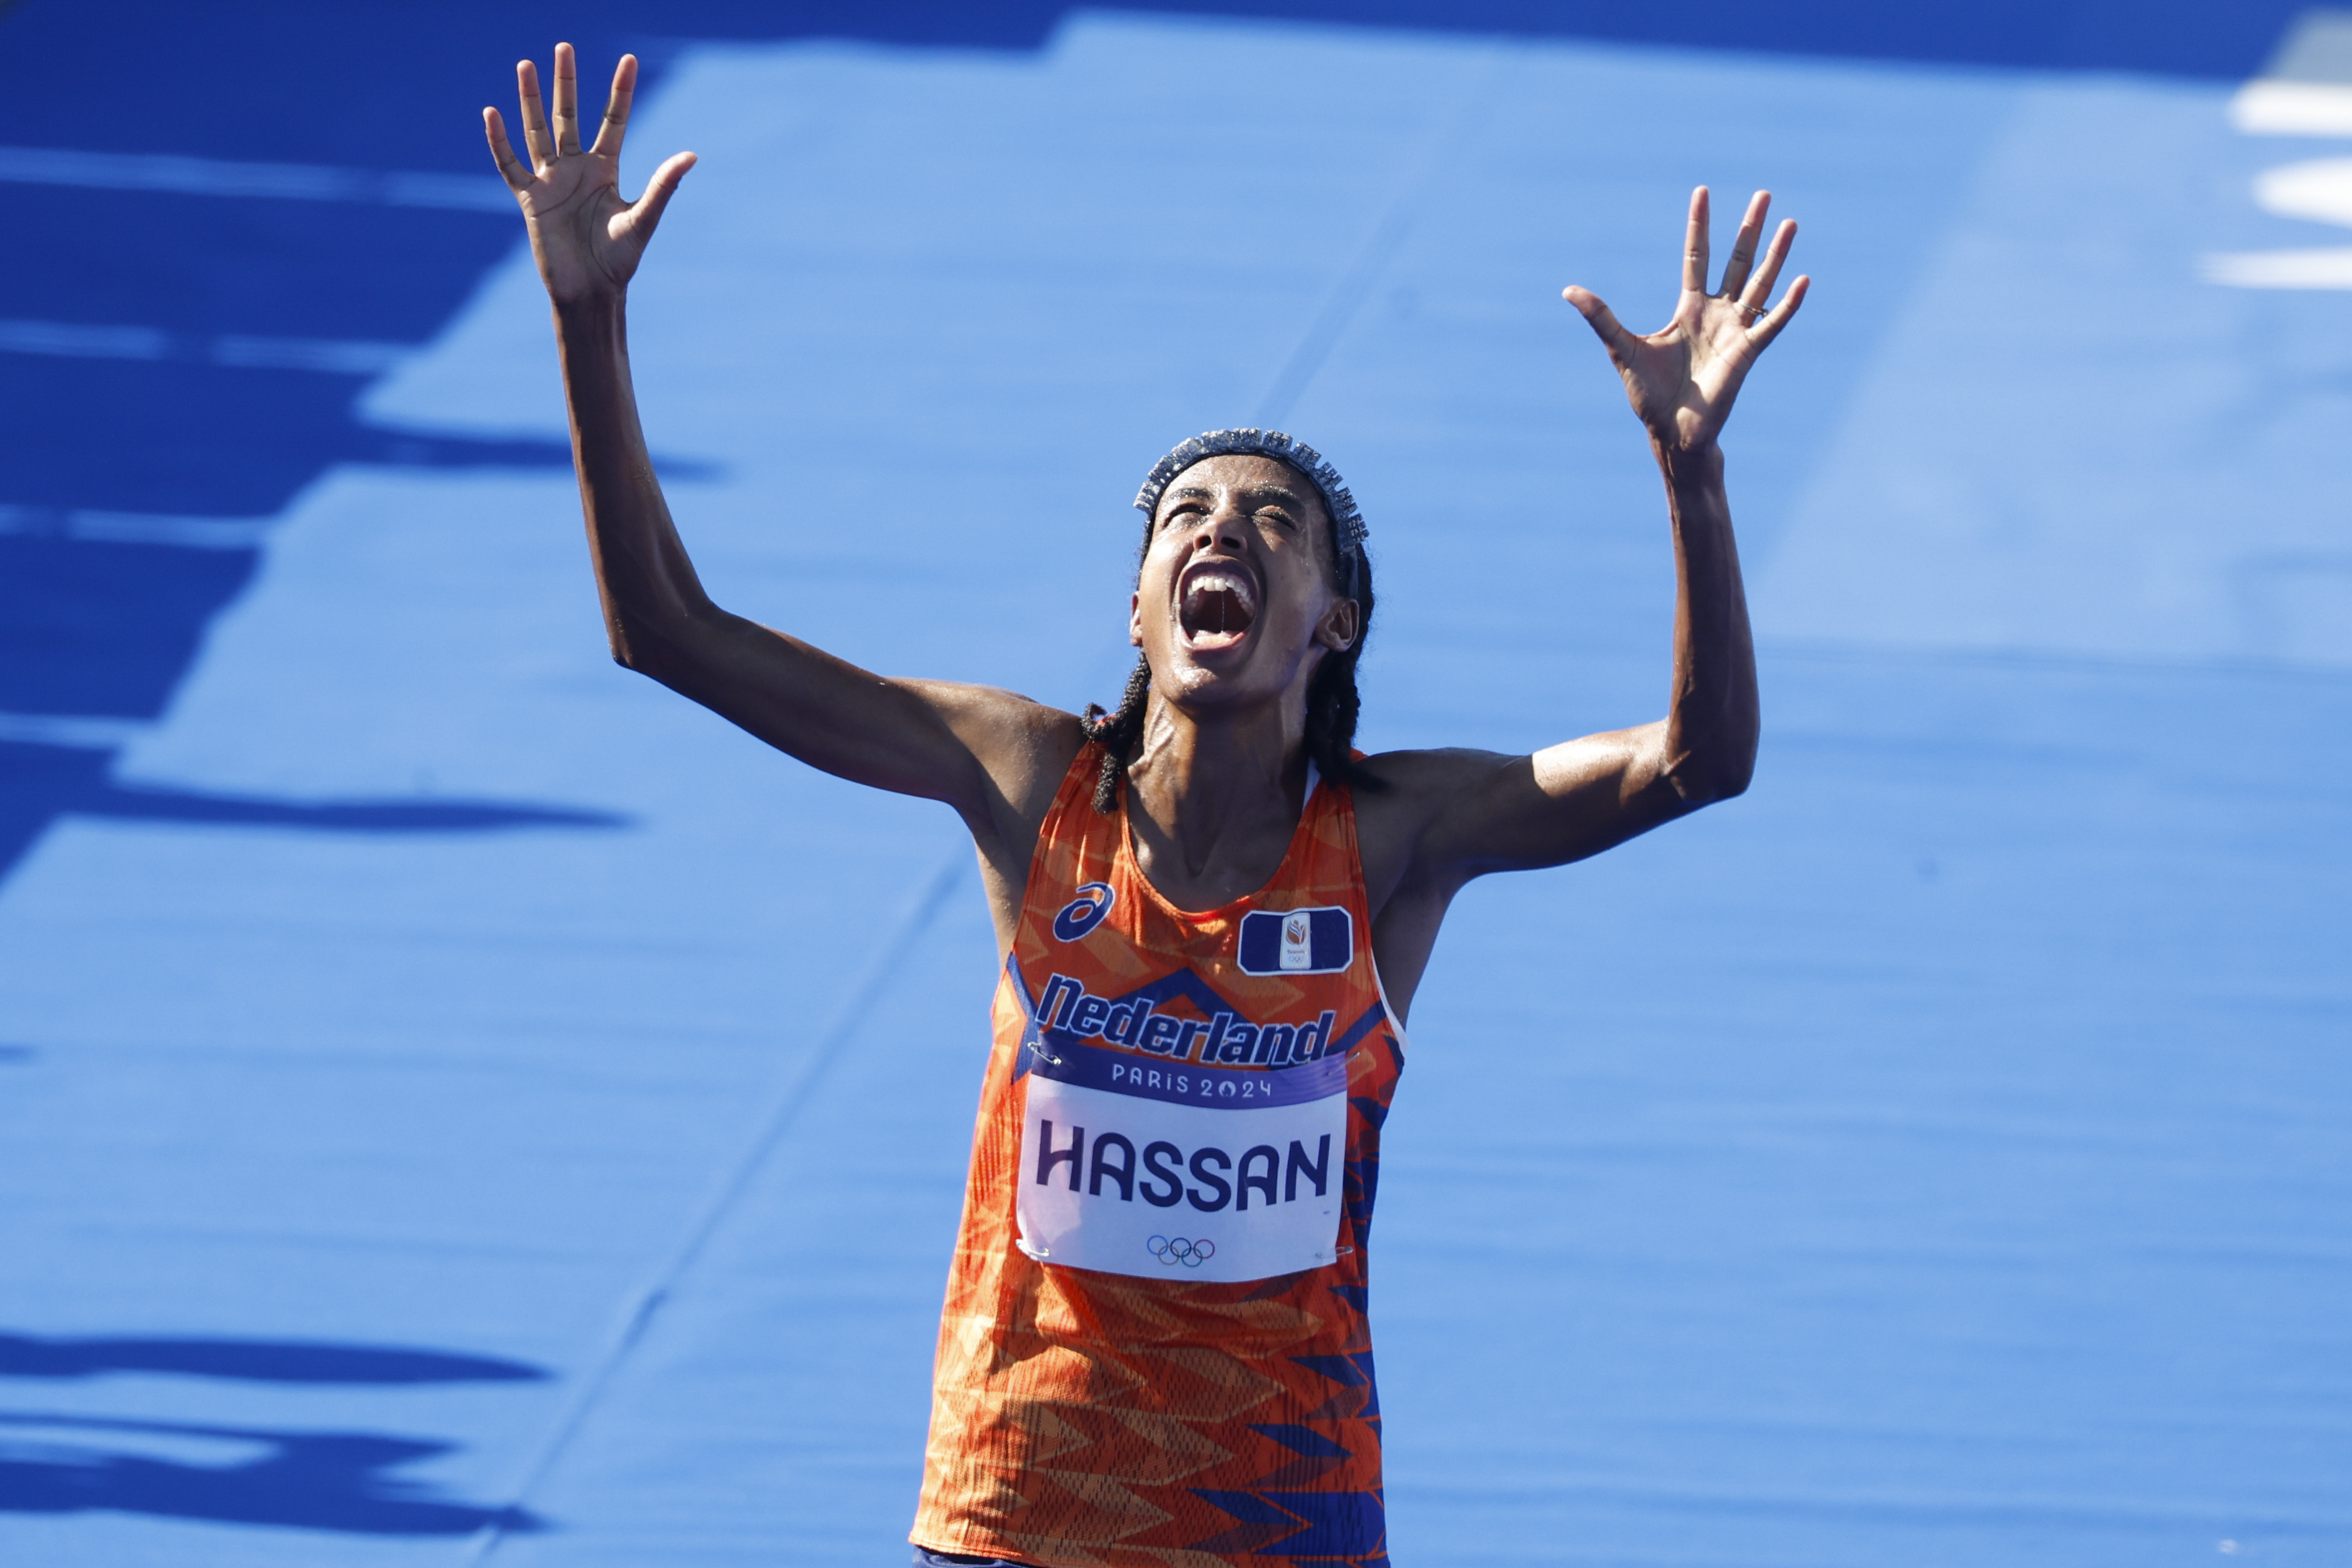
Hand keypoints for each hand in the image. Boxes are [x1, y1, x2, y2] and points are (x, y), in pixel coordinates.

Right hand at [484, 44, 696, 304]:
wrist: (591, 292)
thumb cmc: (619, 261)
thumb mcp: (643, 219)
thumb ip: (663, 185)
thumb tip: (692, 155)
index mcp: (605, 170)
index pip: (613, 121)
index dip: (620, 92)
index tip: (628, 59)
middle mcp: (576, 169)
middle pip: (569, 116)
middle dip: (566, 83)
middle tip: (564, 46)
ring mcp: (551, 181)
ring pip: (537, 131)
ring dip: (531, 99)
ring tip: (526, 64)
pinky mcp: (529, 199)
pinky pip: (510, 165)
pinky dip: (499, 141)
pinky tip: (492, 112)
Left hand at [1563, 187, 1807, 455]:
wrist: (1672, 431)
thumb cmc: (1649, 395)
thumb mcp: (1622, 347)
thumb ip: (1601, 317)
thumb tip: (1568, 290)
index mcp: (1689, 309)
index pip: (1696, 257)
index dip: (1699, 225)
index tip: (1703, 192)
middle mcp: (1717, 314)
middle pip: (1736, 261)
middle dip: (1749, 229)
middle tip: (1764, 195)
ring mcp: (1735, 331)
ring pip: (1760, 283)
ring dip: (1776, 255)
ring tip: (1790, 222)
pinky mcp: (1747, 352)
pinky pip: (1772, 323)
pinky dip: (1787, 304)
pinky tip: (1803, 280)